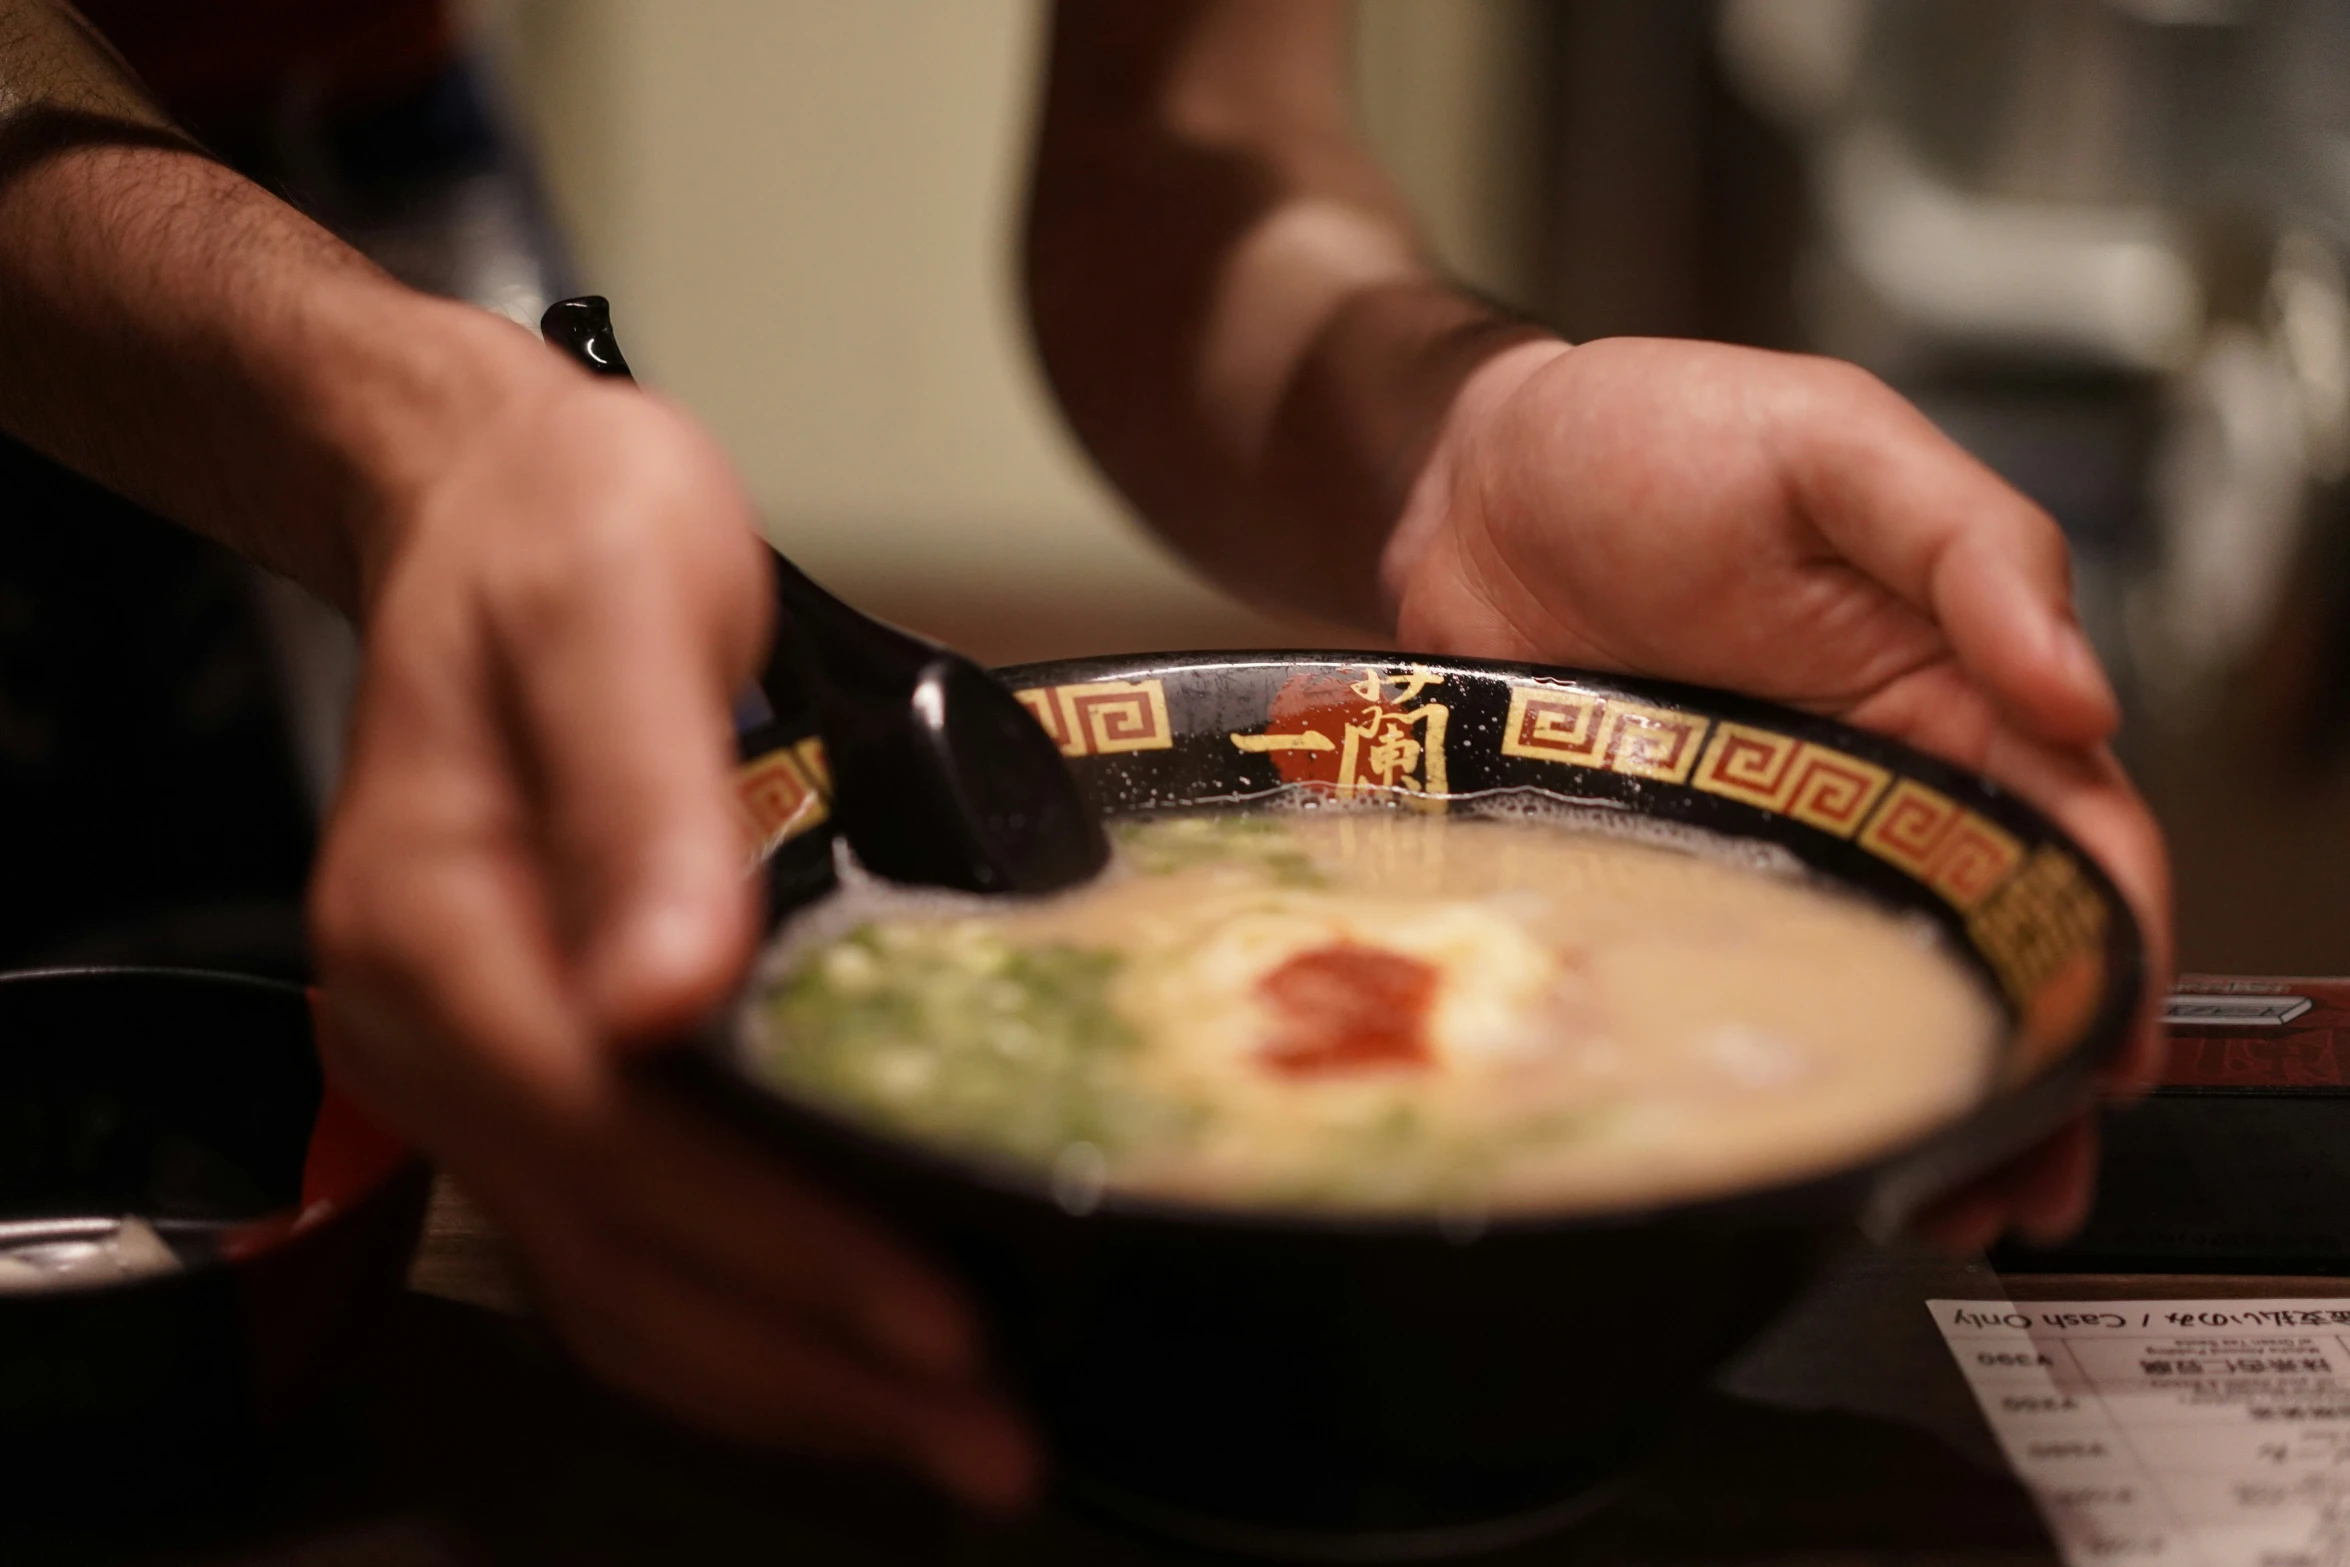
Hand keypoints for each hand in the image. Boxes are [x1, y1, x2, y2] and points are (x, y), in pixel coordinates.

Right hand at [307, 356, 1034, 1507]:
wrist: (498, 512)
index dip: (774, 1245)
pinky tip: (842, 1349)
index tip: (932, 1320)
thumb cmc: (566, 533)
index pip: (614, 1136)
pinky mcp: (532, 1072)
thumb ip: (637, 785)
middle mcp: (431, 1029)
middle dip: (807, 1362)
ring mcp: (473, 1066)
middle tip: (987, 1442)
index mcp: (437, 924)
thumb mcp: (614, 603)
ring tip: (947, 1436)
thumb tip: (666, 984)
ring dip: (782, 1377)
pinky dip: (735, 1320)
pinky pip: (619, 1245)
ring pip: (614, 1283)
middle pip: (615, 1254)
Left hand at [1384, 335, 2172, 1247]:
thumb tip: (2081, 691)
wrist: (1464, 475)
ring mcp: (1756, 840)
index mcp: (1948, 688)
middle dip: (2018, 1073)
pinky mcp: (1653, 870)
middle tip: (2013, 1191)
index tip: (2108, 1052)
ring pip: (1860, 990)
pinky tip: (1773, 1136)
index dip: (2109, 946)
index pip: (2073, 833)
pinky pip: (1716, 981)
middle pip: (1979, 946)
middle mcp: (1866, 783)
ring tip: (1928, 1209)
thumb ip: (1969, 546)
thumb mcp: (1835, 448)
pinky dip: (1756, 1062)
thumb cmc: (1654, 433)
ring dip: (1906, 1099)